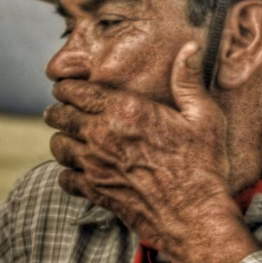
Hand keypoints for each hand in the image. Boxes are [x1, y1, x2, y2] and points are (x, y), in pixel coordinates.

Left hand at [44, 42, 257, 262]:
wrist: (193, 215)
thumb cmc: (203, 164)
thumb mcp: (203, 116)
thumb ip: (187, 81)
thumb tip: (188, 48)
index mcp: (125, 110)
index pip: (77, 91)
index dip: (67, 88)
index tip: (66, 88)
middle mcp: (101, 135)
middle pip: (60, 116)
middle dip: (58, 110)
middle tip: (59, 110)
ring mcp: (93, 165)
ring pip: (57, 146)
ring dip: (61, 139)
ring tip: (67, 137)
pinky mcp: (93, 190)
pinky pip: (64, 177)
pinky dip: (67, 172)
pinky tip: (77, 169)